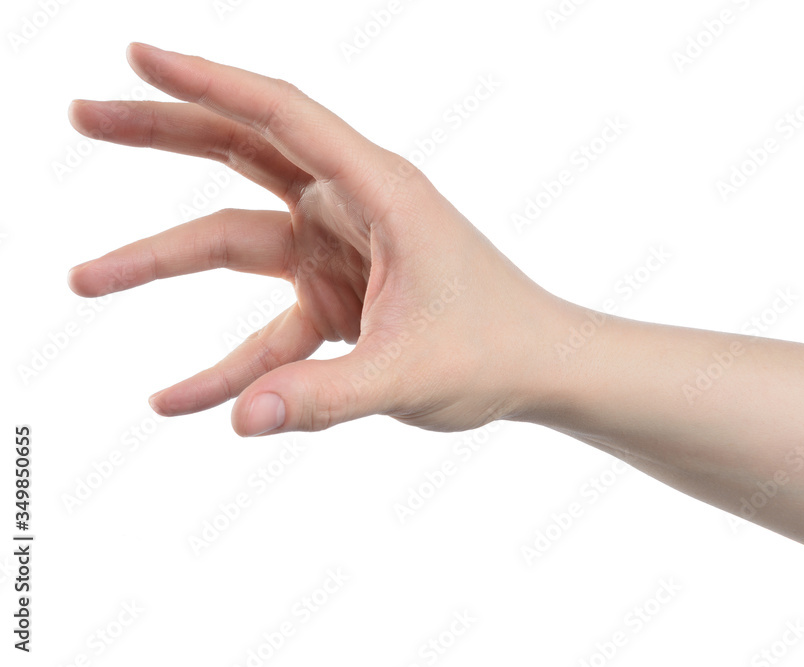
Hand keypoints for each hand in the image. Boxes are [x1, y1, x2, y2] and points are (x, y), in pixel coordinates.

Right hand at [67, 43, 566, 436]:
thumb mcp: (411, 373)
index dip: (209, 81)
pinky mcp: (333, 299)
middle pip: (243, 155)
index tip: (138, 56)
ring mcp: (337, 253)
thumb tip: (239, 421)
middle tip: (83, 115)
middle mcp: (351, 209)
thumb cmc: (497, 350)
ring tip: (83, 278)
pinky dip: (227, 362)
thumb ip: (327, 396)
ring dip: (162, 258)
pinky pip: (265, 327)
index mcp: (380, 192)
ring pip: (235, 239)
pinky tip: (179, 399)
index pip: (283, 118)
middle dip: (162, 133)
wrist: (540, 369)